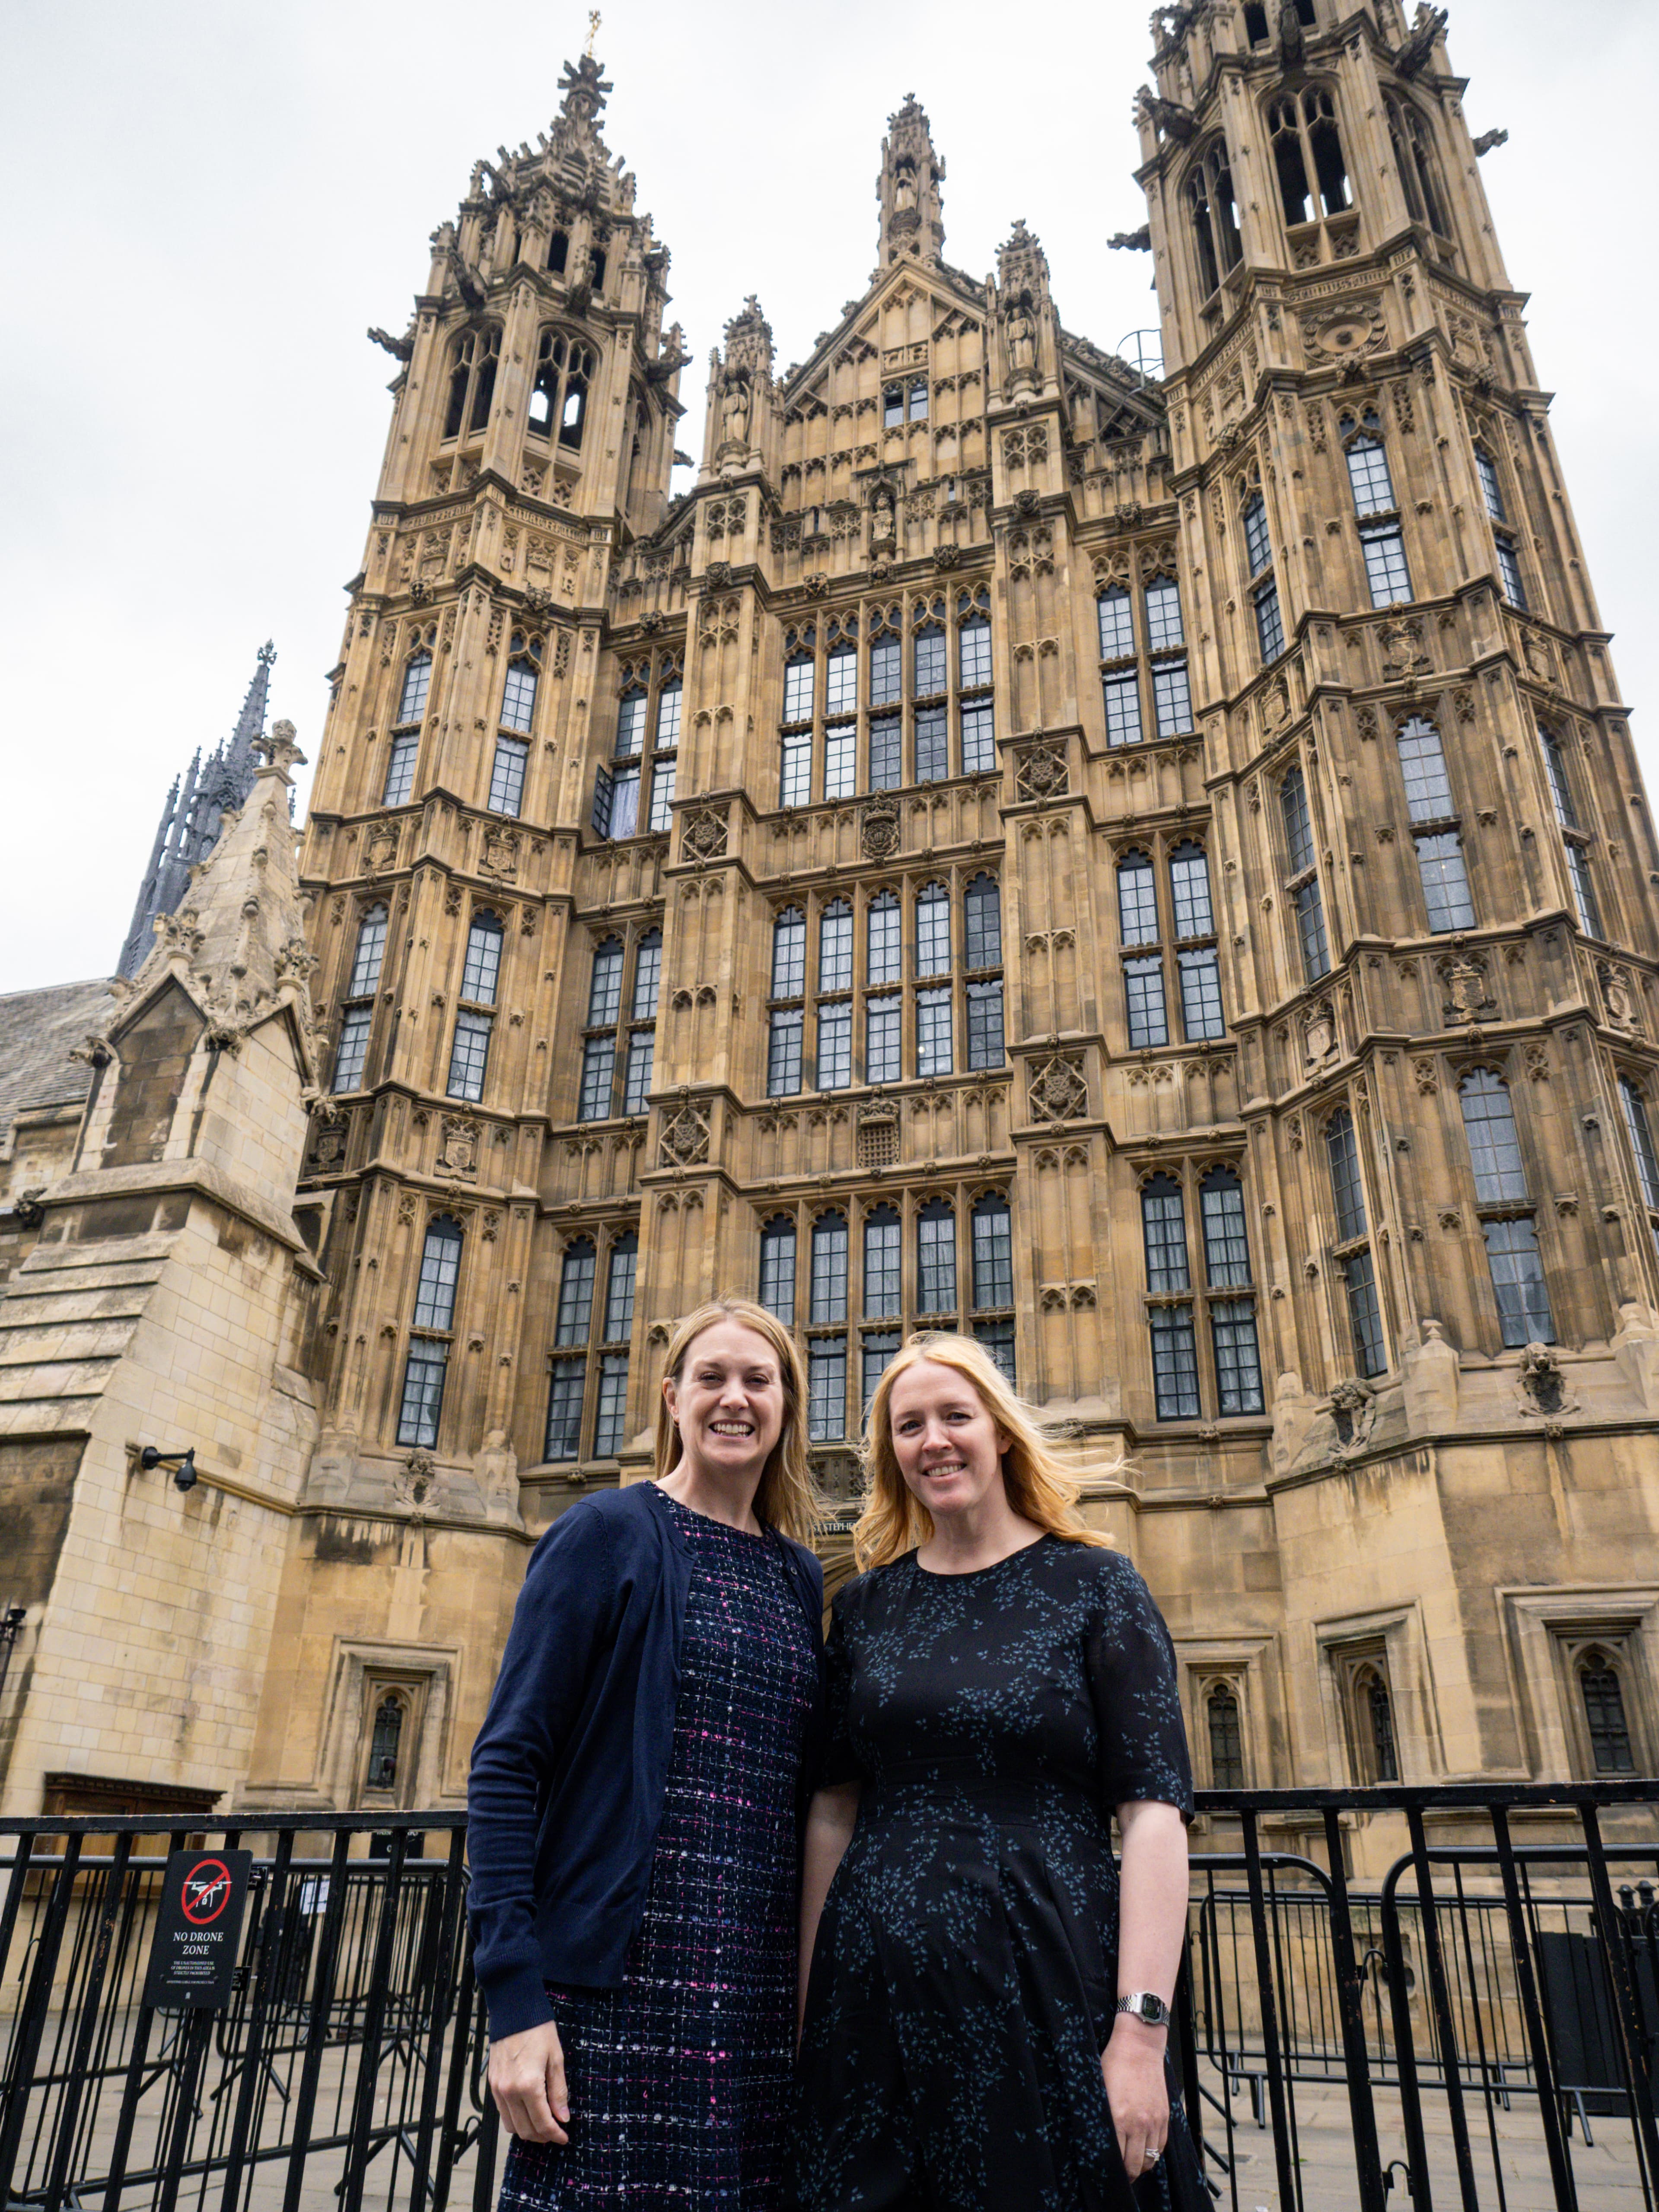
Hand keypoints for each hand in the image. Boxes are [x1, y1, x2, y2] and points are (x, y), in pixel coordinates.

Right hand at [488, 2020, 569, 2143]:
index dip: (555, 2134)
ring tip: (542, 2124)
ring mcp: (498, 2088)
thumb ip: (558, 2091)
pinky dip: (515, 2119)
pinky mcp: (492, 2083)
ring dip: (527, 2130)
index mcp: (528, 2085)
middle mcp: (509, 2091)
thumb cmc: (537, 2029)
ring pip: (511, 2125)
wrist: (514, 2009)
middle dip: (542, 2136)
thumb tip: (563, 2117)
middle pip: (525, 2130)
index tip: (564, 2137)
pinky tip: (527, 2112)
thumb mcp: (556, 2058)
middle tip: (556, 2132)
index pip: (542, 2122)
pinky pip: (502, 2112)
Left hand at [1102, 2015, 1168, 2181]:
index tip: (1105, 2169)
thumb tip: (1096, 2138)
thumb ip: (1101, 2117)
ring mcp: (1153, 2121)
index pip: (1116, 2157)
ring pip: (1150, 2160)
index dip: (1110, 2168)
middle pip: (1134, 2165)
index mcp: (1117, 2118)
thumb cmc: (1114, 2063)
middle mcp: (1138, 2124)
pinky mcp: (1164, 2116)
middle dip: (1126, 2174)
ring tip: (1132, 2166)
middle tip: (1118, 2175)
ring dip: (1140, 2166)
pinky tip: (1144, 2153)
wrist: (1139, 2045)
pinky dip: (1153, 2154)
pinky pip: (1161, 2147)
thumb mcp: (1099, 2090)